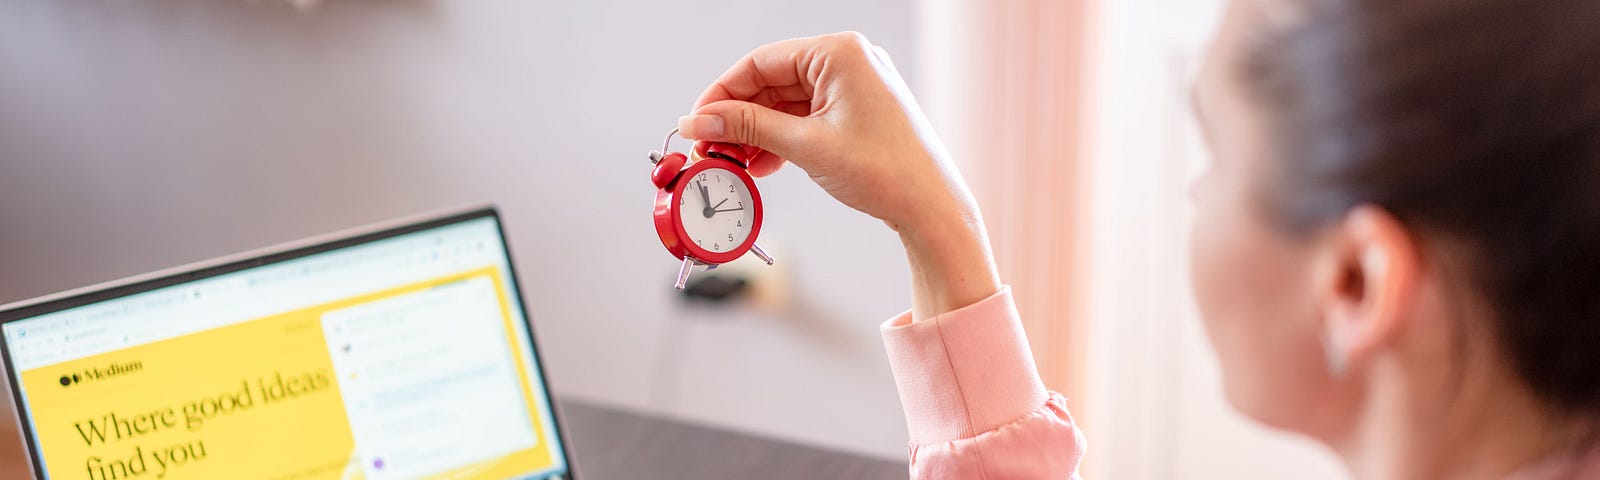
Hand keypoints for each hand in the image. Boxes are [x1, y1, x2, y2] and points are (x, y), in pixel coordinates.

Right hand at [679, 32, 998, 319]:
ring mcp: (854, 85)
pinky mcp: (857, 111)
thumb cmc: (884, 171)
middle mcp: (848, 60)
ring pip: (786, 103)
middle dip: (738, 118)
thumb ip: (747, 127)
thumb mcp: (805, 146)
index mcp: (839, 52)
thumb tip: (700, 120)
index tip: (696, 122)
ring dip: (757, 132)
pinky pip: (805, 117)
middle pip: (771, 82)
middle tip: (710, 148)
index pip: (761, 62)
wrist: (931, 208)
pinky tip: (761, 165)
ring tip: (733, 163)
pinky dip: (781, 139)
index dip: (722, 93)